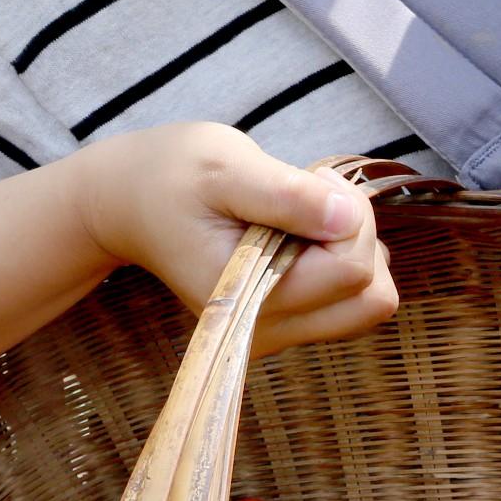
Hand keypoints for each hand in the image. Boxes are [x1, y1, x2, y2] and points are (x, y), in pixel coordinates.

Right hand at [76, 123, 397, 354]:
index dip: (347, 216)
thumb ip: (286, 196)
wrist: (129, 202)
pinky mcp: (286, 322)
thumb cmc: (171, 177)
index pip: (351, 271)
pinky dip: (342, 258)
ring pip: (368, 302)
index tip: (310, 181)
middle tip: (311, 197)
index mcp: (248, 300)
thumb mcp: (226, 168)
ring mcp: (278, 332)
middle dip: (358, 236)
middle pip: (371, 298)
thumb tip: (348, 218)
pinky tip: (301, 231)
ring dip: (353, 248)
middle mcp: (266, 332)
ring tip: (302, 214)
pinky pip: (350, 299)